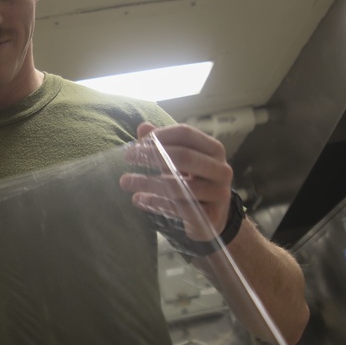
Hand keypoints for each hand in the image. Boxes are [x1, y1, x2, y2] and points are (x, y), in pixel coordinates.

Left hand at [120, 123, 232, 240]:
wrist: (213, 217)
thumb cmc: (193, 182)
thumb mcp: (179, 162)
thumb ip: (162, 144)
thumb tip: (142, 127)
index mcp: (214, 150)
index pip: (186, 134)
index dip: (161, 135)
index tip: (138, 143)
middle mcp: (221, 169)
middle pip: (184, 156)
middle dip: (152, 155)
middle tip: (127, 156)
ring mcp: (218, 194)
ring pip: (179, 185)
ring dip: (148, 182)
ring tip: (125, 181)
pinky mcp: (210, 216)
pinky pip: (178, 207)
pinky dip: (155, 202)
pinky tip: (138, 199)